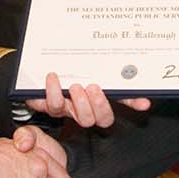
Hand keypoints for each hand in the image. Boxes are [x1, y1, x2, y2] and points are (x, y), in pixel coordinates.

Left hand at [25, 72, 150, 128]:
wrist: (33, 69)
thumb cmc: (64, 67)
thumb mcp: (85, 64)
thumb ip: (104, 65)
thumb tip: (126, 58)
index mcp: (98, 97)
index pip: (123, 101)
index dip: (133, 104)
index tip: (144, 102)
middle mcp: (85, 107)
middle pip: (101, 119)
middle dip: (100, 105)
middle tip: (94, 88)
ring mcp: (69, 109)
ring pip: (81, 118)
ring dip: (79, 103)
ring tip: (74, 86)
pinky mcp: (50, 106)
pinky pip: (54, 106)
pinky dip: (54, 91)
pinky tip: (53, 77)